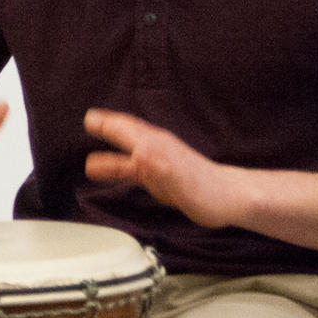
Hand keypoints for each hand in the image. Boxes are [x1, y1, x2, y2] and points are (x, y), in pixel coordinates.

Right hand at [83, 110, 245, 227]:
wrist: (228, 197)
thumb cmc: (203, 189)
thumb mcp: (170, 177)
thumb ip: (148, 166)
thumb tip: (129, 158)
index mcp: (152, 146)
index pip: (122, 129)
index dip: (105, 124)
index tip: (89, 119)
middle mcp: (154, 147)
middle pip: (126, 131)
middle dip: (108, 124)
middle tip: (90, 120)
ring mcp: (160, 159)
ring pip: (132, 145)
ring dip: (116, 139)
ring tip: (101, 137)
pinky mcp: (164, 174)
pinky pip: (138, 162)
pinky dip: (125, 159)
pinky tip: (124, 163)